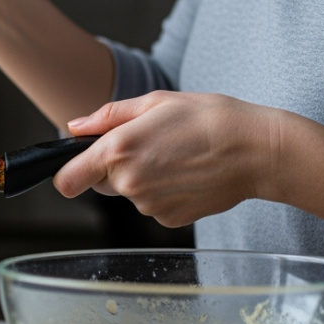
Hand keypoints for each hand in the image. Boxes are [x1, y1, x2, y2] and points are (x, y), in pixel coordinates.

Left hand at [54, 91, 282, 227]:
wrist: (257, 150)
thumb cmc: (209, 119)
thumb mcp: (154, 103)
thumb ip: (107, 117)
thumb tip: (75, 127)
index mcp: (118, 151)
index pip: (67, 180)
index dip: (67, 174)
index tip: (75, 168)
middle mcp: (129, 183)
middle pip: (99, 184)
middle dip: (113, 169)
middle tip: (149, 146)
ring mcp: (149, 206)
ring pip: (129, 194)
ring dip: (142, 179)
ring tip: (176, 157)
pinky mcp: (169, 220)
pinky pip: (153, 206)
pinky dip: (163, 193)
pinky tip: (187, 174)